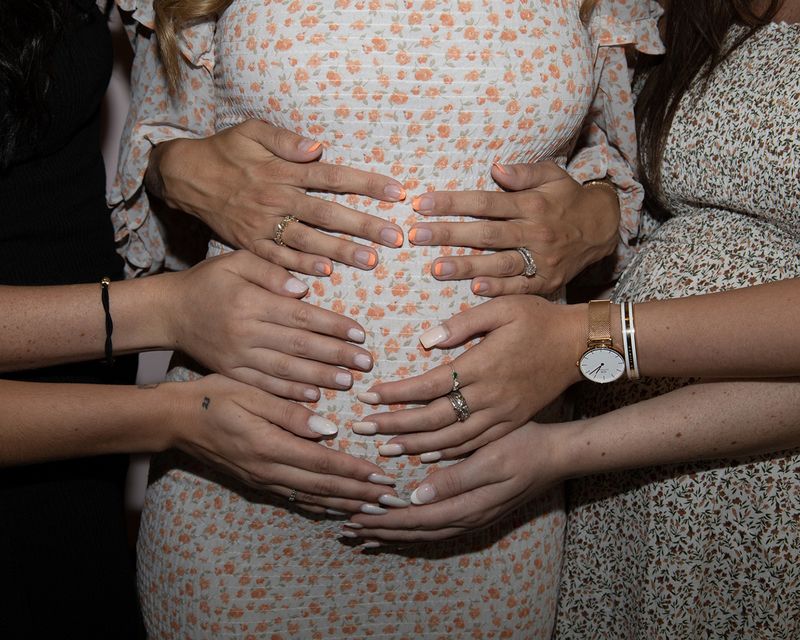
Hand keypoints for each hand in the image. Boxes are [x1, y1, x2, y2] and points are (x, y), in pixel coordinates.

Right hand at [147, 119, 406, 274]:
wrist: (184, 176)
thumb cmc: (224, 150)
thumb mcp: (251, 131)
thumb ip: (285, 140)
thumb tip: (317, 147)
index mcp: (282, 171)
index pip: (333, 177)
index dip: (366, 184)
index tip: (397, 192)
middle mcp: (276, 199)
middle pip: (327, 213)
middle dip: (364, 225)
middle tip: (395, 236)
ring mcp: (263, 224)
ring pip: (309, 239)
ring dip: (341, 250)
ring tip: (371, 260)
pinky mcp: (251, 243)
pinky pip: (280, 257)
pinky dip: (302, 265)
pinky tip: (327, 273)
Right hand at [163, 250, 373, 402]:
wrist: (169, 311)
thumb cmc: (208, 281)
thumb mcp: (236, 261)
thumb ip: (270, 271)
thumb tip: (303, 289)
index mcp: (251, 302)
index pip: (300, 316)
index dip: (332, 326)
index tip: (360, 333)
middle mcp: (246, 332)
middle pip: (299, 346)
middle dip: (335, 355)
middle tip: (365, 362)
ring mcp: (238, 356)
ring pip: (285, 370)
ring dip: (319, 377)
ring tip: (348, 381)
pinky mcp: (231, 373)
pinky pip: (264, 385)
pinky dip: (289, 393)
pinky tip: (314, 397)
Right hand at [168, 374, 398, 513]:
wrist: (178, 420)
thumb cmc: (215, 397)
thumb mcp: (252, 394)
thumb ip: (290, 412)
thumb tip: (328, 429)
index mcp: (270, 446)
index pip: (323, 463)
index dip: (355, 472)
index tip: (383, 477)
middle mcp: (269, 470)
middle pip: (323, 488)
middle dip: (360, 496)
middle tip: (392, 501)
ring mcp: (263, 480)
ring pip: (312, 499)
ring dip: (346, 505)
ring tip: (375, 511)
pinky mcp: (258, 482)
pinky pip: (297, 499)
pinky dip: (322, 506)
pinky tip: (338, 508)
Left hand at [345, 422, 562, 541]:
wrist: (557, 454)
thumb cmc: (525, 448)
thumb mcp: (491, 459)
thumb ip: (454, 480)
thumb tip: (417, 497)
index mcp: (468, 506)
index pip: (416, 518)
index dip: (384, 519)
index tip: (354, 516)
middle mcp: (467, 518)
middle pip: (416, 531)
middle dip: (381, 530)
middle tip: (348, 528)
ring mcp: (473, 517)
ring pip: (425, 532)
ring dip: (394, 533)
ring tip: (366, 534)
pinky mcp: (477, 510)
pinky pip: (437, 526)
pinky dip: (413, 529)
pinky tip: (403, 527)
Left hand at [357, 296, 583, 457]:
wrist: (580, 345)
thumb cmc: (539, 318)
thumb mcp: (503, 307)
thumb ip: (463, 324)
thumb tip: (426, 341)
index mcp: (483, 365)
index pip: (429, 384)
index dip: (396, 393)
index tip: (368, 396)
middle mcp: (489, 395)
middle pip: (434, 417)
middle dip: (395, 425)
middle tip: (363, 429)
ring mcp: (502, 413)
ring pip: (452, 437)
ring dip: (416, 444)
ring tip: (386, 448)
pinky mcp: (512, 421)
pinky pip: (476, 444)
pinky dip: (449, 452)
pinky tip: (428, 455)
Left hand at [407, 161, 618, 295]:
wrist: (603, 228)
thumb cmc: (568, 197)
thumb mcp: (553, 175)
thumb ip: (524, 172)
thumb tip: (495, 168)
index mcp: (532, 204)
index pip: (485, 203)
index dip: (452, 203)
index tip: (421, 204)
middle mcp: (535, 233)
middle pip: (486, 234)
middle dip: (448, 234)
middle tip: (416, 235)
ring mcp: (541, 260)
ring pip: (499, 264)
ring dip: (466, 267)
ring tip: (435, 268)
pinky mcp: (546, 281)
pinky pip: (519, 287)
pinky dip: (498, 289)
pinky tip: (474, 289)